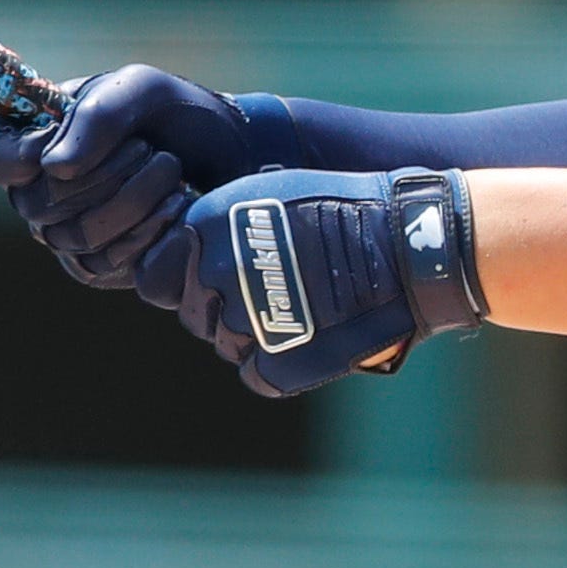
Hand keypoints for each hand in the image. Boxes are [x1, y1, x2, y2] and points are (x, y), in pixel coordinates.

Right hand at [0, 66, 282, 303]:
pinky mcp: (100, 267)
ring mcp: (65, 234)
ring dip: (136, 199)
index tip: (59, 147)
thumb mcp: (140, 90)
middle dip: (106, 174)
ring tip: (170, 171)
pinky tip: (177, 207)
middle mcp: (36, 190)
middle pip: (36, 203)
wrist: (231, 155)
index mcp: (30, 135)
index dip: (13, 156)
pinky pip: (107, 265)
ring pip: (77, 236)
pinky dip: (149, 232)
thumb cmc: (177, 113)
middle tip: (150, 148)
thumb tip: (53, 167)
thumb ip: (97, 115)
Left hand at [180, 167, 486, 396]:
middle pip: (193, 312)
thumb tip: (187, 253)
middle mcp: (214, 273)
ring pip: (227, 343)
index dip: (188, 277)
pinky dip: (282, 364)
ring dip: (257, 333)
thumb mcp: (271, 193)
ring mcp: (243, 323)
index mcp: (204, 225)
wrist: (409, 245)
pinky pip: (258, 374)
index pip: (158, 273)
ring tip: (307, 308)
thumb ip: (221, 226)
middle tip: (278, 291)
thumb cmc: (347, 210)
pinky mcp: (275, 365)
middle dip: (224, 306)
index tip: (225, 273)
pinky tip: (315, 337)